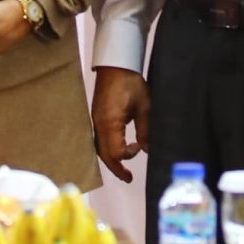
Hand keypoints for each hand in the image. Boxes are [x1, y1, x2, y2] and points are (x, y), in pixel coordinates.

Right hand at [91, 67, 148, 182]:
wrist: (115, 65)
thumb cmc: (131, 84)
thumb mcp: (144, 106)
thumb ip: (146, 130)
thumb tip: (147, 150)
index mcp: (110, 123)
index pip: (116, 151)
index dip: (128, 155)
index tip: (139, 147)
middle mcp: (99, 125)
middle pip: (104, 154)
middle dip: (116, 168)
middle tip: (128, 178)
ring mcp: (95, 121)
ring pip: (100, 148)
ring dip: (111, 160)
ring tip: (122, 169)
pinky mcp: (96, 117)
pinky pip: (99, 140)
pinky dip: (107, 149)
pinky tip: (116, 150)